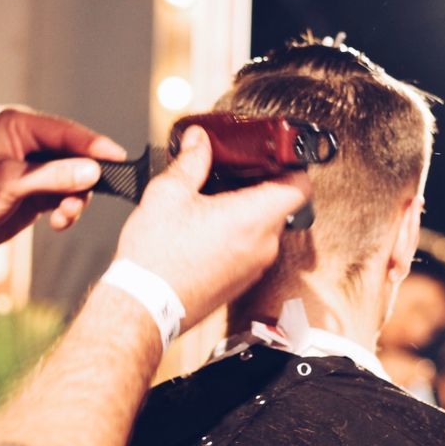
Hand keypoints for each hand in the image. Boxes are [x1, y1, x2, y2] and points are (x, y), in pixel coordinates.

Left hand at [0, 108, 126, 269]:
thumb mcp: (11, 184)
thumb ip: (53, 176)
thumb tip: (93, 171)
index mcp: (18, 127)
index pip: (66, 132)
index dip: (93, 145)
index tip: (117, 158)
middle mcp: (29, 144)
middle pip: (75, 154)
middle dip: (83, 178)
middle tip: (83, 197)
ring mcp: (35, 168)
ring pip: (75, 178)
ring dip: (75, 198)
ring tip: (63, 215)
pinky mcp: (37, 192)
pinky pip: (66, 195)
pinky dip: (68, 209)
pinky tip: (57, 221)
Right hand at [113, 126, 310, 328]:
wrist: (144, 305)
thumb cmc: (156, 258)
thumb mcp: (168, 193)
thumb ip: (190, 160)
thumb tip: (199, 140)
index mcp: (253, 218)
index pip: (300, 187)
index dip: (292, 167)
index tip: (276, 158)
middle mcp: (263, 245)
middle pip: (280, 205)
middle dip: (259, 187)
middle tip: (231, 175)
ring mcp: (255, 267)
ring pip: (265, 228)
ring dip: (246, 212)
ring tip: (212, 203)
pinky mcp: (242, 281)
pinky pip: (252, 248)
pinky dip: (238, 235)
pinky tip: (206, 229)